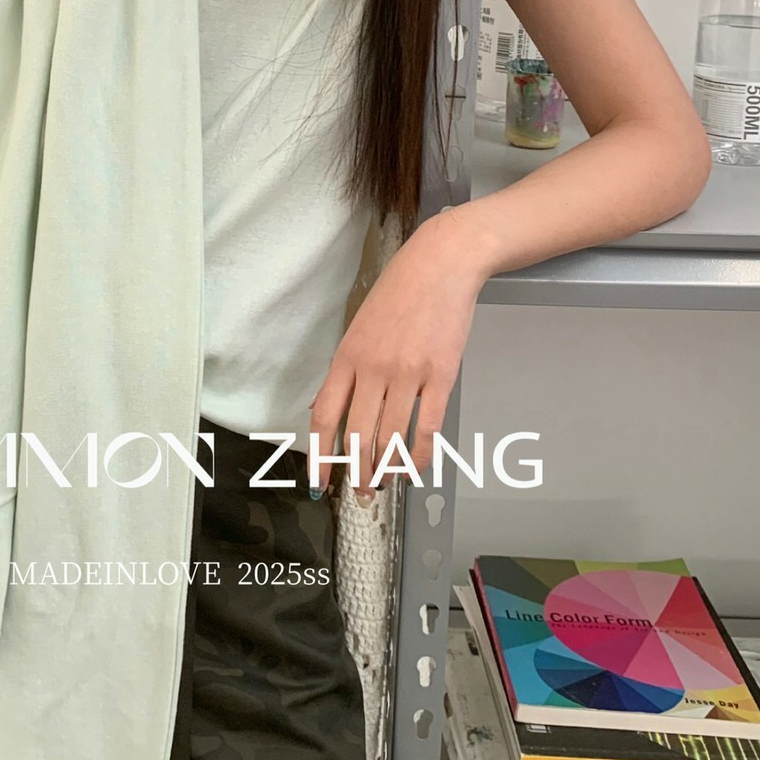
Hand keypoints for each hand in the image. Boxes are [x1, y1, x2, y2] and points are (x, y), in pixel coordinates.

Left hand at [308, 210, 488, 497]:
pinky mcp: (442, 375)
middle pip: (358, 435)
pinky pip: (427, 427)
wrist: (441, 264)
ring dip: (387, 469)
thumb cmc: (398, 293)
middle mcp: (374, 369)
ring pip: (392, 437)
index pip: (325, 417)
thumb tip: (325, 410)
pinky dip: (420, 454)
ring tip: (384, 484)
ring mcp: (409, 373)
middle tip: (360, 494)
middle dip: (357, 473)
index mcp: (347, 357)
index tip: (317, 483)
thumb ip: (345, 370)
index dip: (320, 456)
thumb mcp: (358, 326)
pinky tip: (415, 468)